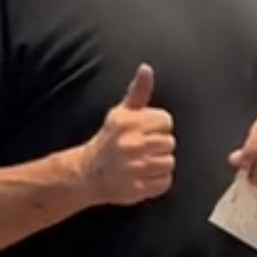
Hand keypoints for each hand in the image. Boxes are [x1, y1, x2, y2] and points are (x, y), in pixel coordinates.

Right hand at [81, 64, 175, 205]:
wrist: (87, 174)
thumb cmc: (110, 139)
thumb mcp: (122, 112)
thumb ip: (138, 91)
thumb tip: (146, 68)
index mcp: (129, 123)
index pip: (166, 121)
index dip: (158, 127)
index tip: (144, 132)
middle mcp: (131, 144)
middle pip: (169, 142)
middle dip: (158, 146)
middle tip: (141, 149)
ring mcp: (134, 168)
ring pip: (169, 163)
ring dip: (158, 164)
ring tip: (142, 163)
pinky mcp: (137, 188)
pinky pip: (164, 182)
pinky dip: (157, 182)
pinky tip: (142, 176)